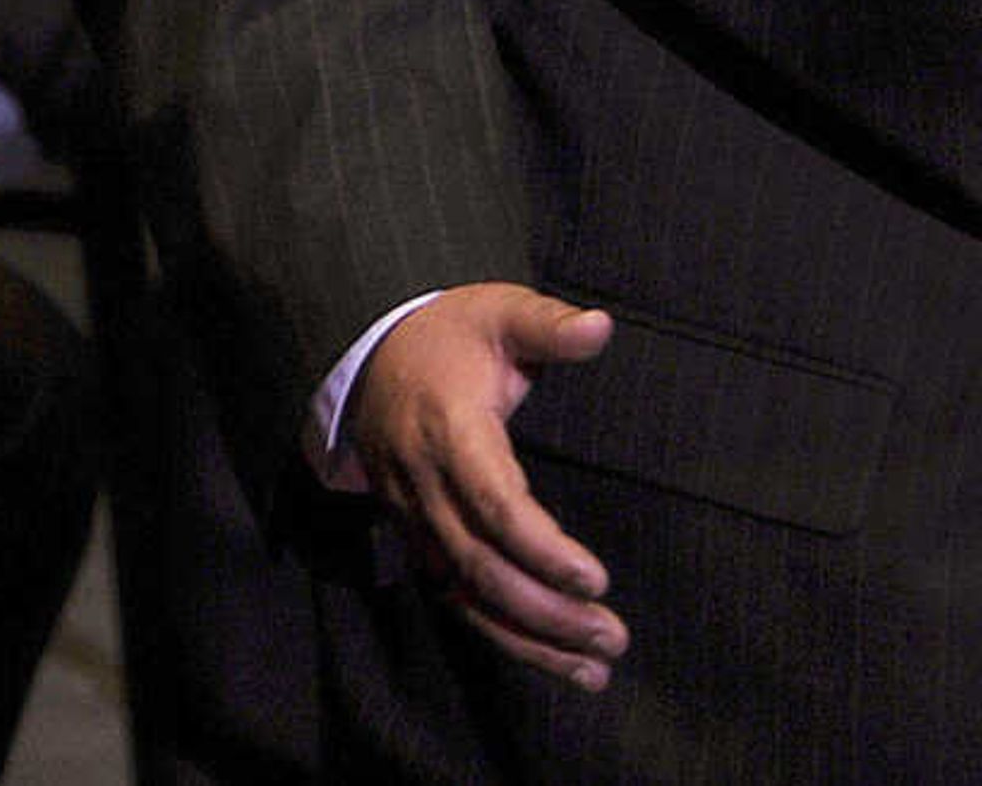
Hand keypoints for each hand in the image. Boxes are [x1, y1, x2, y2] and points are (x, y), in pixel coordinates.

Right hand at [347, 284, 623, 688]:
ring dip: (529, 639)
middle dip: (547, 612)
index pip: (495, 504)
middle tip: (611, 638)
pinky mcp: (416, 539)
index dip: (542, 549)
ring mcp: (414, 519)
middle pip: (482, 567)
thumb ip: (549, 323)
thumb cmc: (451, 333)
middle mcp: (424, 485)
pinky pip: (456, 597)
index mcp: (450, 431)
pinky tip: (552, 658)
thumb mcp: (499, 310)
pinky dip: (502, 634)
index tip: (594, 580)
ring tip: (594, 671)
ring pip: (466, 596)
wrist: (370, 354)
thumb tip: (600, 326)